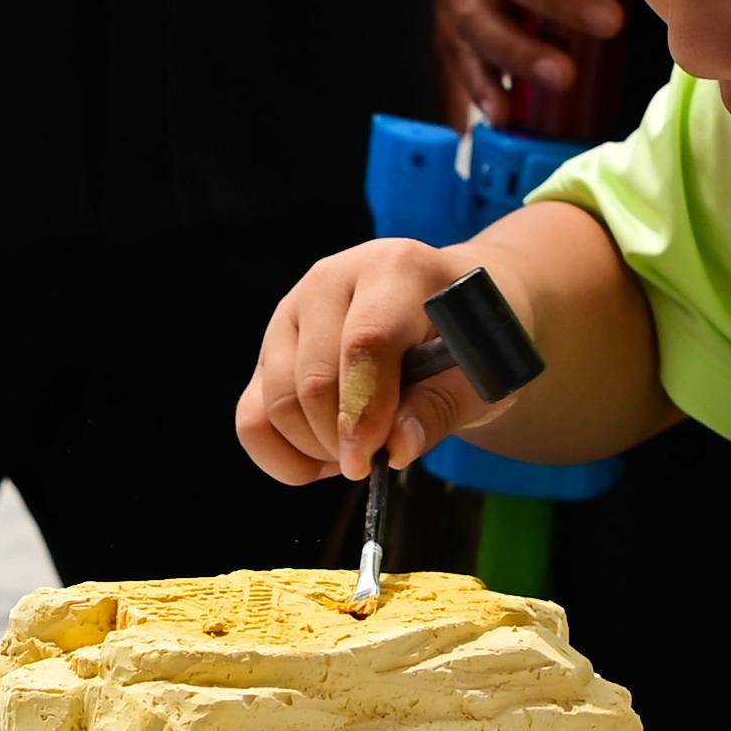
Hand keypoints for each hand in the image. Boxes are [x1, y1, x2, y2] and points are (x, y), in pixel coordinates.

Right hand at [237, 238, 498, 483]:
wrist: (443, 320)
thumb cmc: (467, 344)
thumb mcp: (480, 375)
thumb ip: (441, 407)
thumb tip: (396, 448)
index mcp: (393, 269)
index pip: (365, 341)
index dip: (365, 409)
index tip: (372, 460)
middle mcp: (329, 281)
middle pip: (312, 380)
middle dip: (341, 441)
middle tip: (376, 460)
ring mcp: (289, 314)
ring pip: (276, 404)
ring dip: (316, 450)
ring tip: (359, 451)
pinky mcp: (267, 352)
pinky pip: (251, 420)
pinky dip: (283, 457)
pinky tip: (323, 457)